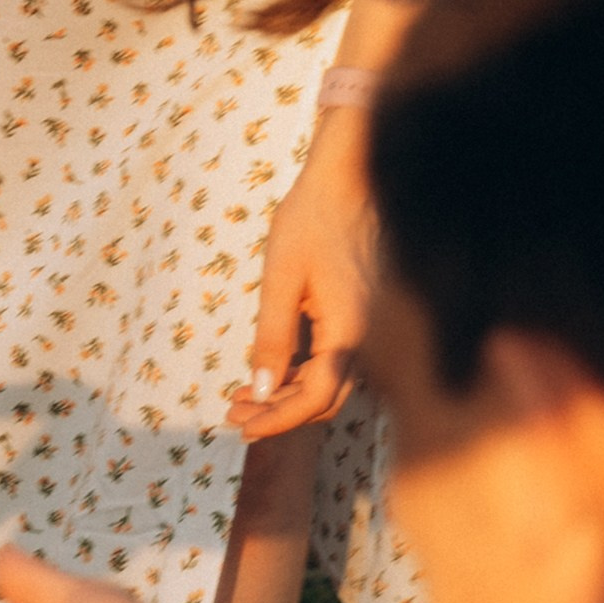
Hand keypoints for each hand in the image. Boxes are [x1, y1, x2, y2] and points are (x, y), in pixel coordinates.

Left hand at [230, 121, 375, 440]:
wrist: (348, 177)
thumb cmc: (312, 219)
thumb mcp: (281, 278)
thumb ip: (272, 337)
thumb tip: (261, 390)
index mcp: (349, 331)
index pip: (315, 399)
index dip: (277, 420)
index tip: (242, 425)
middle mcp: (366, 337)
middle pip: (326, 399)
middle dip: (279, 413)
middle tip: (235, 413)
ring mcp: (368, 327)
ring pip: (332, 382)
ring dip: (289, 394)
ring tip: (244, 394)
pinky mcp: (362, 316)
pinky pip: (336, 360)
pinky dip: (304, 372)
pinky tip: (273, 368)